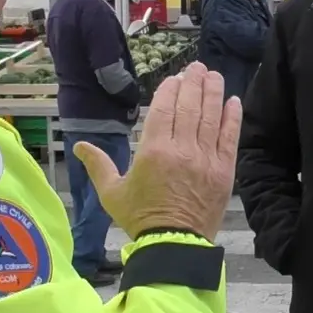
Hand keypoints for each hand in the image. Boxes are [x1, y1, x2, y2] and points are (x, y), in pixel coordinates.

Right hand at [74, 62, 241, 241]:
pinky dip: (233, 117)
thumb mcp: (112, 193)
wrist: (174, 244)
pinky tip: (234, 100)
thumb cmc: (140, 218)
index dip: (171, 90)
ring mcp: (206, 158)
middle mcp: (182, 149)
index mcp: (153, 151)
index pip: (164, 109)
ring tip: (214, 75)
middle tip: (198, 67)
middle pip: (189, 107)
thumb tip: (78, 144)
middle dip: (194, 83)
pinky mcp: (225, 170)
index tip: (176, 78)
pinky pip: (230, 137)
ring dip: (214, 92)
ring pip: (211, 117)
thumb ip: (98, 165)